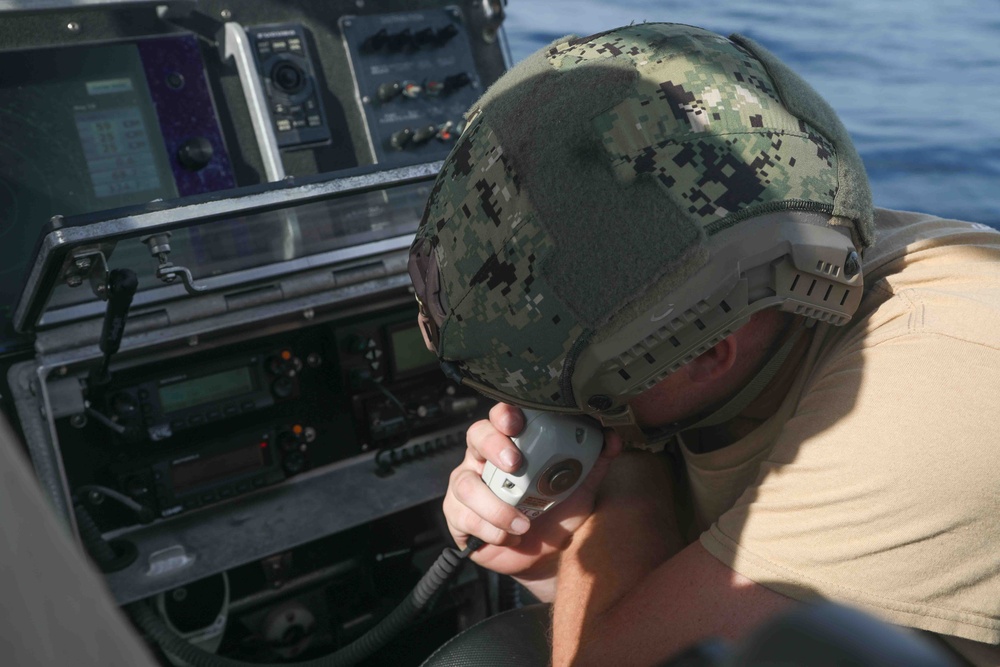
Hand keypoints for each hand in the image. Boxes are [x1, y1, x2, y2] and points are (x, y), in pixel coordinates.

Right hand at [443, 403, 621, 584]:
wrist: (548, 556)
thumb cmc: (558, 511)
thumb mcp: (580, 486)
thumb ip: (594, 461)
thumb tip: (611, 438)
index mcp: (512, 443)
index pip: (501, 416)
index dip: (504, 414)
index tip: (518, 423)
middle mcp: (485, 459)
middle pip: (476, 437)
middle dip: (494, 447)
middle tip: (515, 465)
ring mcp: (468, 486)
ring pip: (466, 484)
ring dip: (495, 505)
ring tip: (522, 523)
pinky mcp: (458, 516)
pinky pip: (463, 517)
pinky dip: (490, 528)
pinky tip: (509, 536)